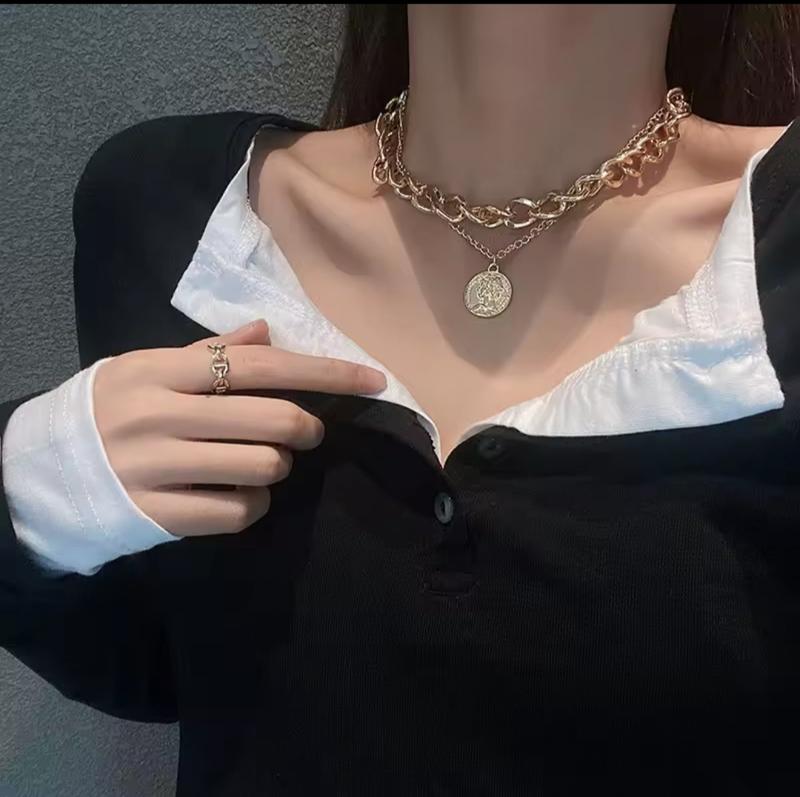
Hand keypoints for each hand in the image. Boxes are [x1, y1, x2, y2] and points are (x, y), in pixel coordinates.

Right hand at [92, 319, 385, 536]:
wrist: (41, 473)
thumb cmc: (108, 411)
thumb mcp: (147, 368)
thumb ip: (207, 352)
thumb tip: (268, 332)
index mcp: (161, 371)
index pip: (262, 365)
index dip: (325, 373)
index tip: (373, 380)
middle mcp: (159, 416)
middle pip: (273, 420)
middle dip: (307, 426)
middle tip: (307, 430)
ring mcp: (156, 469)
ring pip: (263, 468)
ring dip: (279, 467)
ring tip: (261, 463)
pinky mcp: (157, 515)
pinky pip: (238, 511)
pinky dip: (255, 503)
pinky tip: (239, 494)